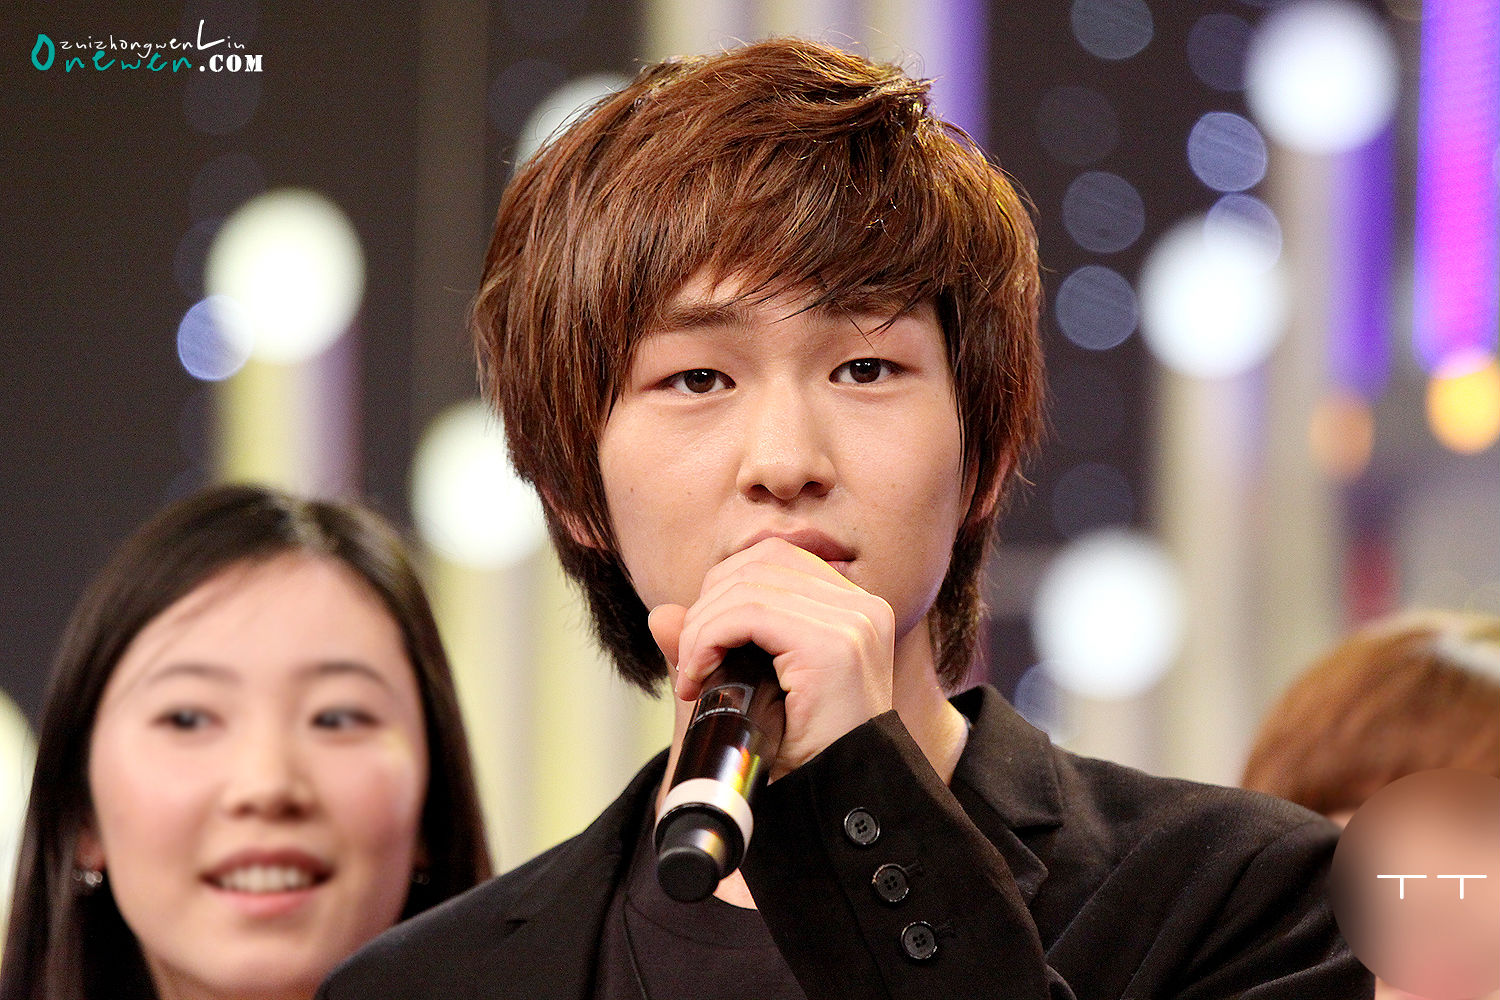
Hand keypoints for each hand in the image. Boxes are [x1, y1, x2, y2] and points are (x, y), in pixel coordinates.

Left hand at [648, 537, 895, 775]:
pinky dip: (710, 637)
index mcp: (853, 609)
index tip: (704, 643)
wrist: (837, 807)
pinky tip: (700, 675)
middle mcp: (862, 607)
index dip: (725, 588)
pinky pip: (750, 613)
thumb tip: (661, 614)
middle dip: (708, 606)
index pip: (775, 559)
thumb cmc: (802, 755)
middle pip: (760, 562)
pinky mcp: (835, 644)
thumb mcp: (750, 692)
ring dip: (703, 627)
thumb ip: (710, 646)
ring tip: (694, 673)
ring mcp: (853, 622)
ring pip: (748, 586)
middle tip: (691, 663)